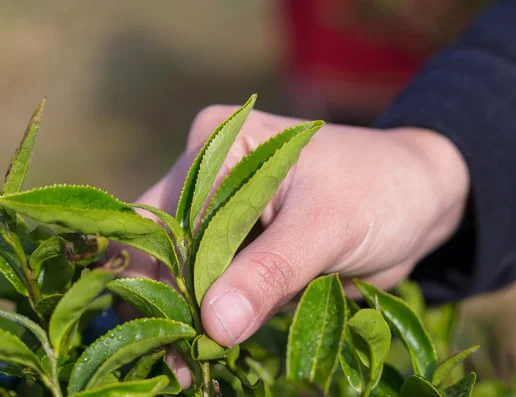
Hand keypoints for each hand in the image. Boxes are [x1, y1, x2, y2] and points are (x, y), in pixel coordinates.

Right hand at [117, 105, 468, 386]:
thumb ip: (270, 271)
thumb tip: (214, 324)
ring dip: (185, 314)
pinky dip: (210, 315)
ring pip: (182, 267)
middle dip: (168, 300)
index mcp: (220, 144)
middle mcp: (207, 171)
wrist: (418, 200)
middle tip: (176, 361)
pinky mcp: (238, 242)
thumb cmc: (380, 190)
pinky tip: (208, 349)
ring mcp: (220, 209)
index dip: (167, 276)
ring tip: (187, 364)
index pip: (173, 217)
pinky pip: (211, 281)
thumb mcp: (327, 225)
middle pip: (165, 242)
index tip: (177, 334)